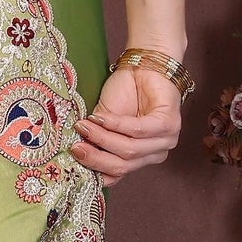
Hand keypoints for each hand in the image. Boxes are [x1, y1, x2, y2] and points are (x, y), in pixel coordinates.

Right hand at [70, 63, 182, 183]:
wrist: (142, 66)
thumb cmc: (124, 92)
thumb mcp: (104, 121)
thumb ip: (96, 140)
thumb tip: (77, 155)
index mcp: (139, 158)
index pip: (117, 175)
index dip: (94, 170)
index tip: (72, 160)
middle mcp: (155, 154)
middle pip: (123, 165)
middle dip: (95, 157)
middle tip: (75, 147)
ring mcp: (165, 141)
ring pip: (130, 150)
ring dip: (102, 137)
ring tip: (84, 126)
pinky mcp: (169, 124)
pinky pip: (139, 131)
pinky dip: (116, 125)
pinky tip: (101, 117)